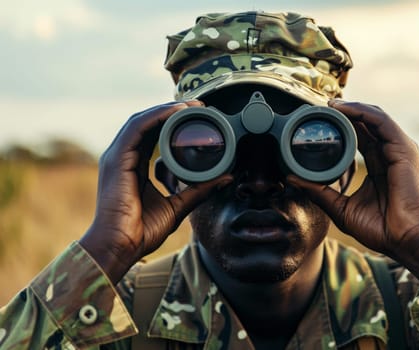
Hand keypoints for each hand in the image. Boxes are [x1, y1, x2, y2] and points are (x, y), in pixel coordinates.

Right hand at [79, 101, 231, 283]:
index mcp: (134, 166)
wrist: (120, 247)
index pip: (153, 135)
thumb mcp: (178, 206)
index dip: (173, 122)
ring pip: (142, 121)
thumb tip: (226, 178)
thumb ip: (199, 190)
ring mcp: (117, 156)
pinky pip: (137, 129)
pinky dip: (156, 117)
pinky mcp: (116, 159)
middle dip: (172, 111)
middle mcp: (124, 157)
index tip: (198, 117)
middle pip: (148, 123)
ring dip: (166, 109)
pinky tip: (175, 112)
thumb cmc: (142, 231)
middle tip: (199, 106)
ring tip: (190, 105)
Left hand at [287, 100, 418, 287]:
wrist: (407, 241)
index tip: (318, 120)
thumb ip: (319, 192)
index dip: (341, 126)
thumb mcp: (341, 208)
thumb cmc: (381, 230)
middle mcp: (390, 154)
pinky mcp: (403, 149)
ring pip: (373, 117)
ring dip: (350, 107)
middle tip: (319, 107)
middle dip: (344, 112)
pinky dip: (361, 112)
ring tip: (328, 104)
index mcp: (379, 166)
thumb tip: (291, 178)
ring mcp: (398, 150)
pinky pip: (381, 121)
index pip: (359, 137)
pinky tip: (343, 108)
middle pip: (366, 123)